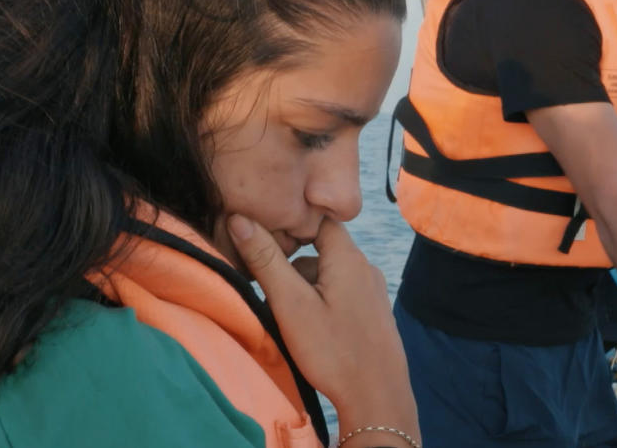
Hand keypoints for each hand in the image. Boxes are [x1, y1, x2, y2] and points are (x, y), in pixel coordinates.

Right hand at [226, 214, 418, 440]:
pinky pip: (341, 292)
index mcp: (348, 257)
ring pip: (329, 273)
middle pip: (321, 248)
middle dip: (292, 261)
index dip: (290, 222)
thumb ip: (266, 261)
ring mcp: (372, 291)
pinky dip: (321, 300)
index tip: (264, 238)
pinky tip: (308, 326)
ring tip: (283, 311)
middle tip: (267, 284)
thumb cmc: (333, 351)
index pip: (318, 219)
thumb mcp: (291, 304)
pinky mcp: (373, 312)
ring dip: (305, 284)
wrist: (377, 396)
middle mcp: (365, 267)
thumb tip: (240, 220)